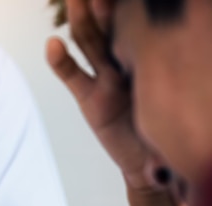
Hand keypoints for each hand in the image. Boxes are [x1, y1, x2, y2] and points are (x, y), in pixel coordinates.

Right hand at [46, 0, 165, 190]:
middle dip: (102, 4)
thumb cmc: (172, 128)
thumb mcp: (178, 91)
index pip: (138, 21)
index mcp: (151, 55)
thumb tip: (175, 63)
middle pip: (111, 23)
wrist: (152, 162)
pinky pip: (72, 76)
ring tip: (76, 0)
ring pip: (90, 42)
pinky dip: (61, 61)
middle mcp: (126, 61)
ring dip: (82, 20)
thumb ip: (174, 70)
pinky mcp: (89, 99)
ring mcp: (106, 78)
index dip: (132, 5)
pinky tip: (53, 44)